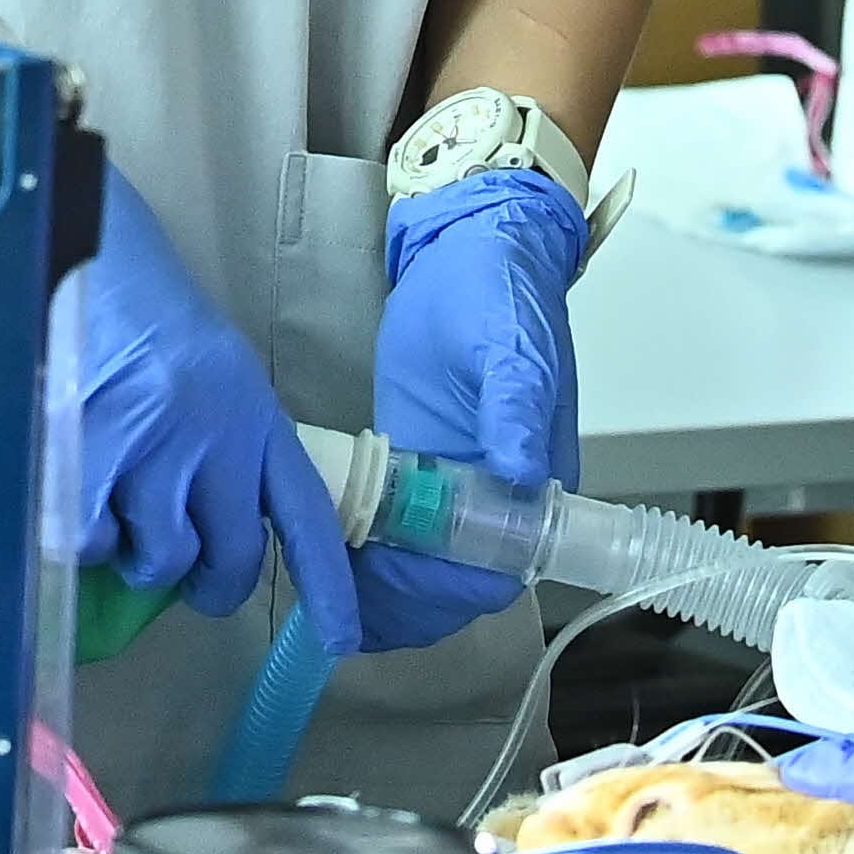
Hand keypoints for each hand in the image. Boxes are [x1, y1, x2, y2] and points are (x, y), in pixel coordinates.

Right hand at [69, 167, 362, 650]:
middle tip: (176, 565)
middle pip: (227, 559)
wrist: (77, 247)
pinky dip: (75, 530)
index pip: (304, 513)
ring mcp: (151, 448)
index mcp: (252, 414)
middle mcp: (214, 437)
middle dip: (204, 580)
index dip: (326, 585)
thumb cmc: (138, 305)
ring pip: (156, 558)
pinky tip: (67, 478)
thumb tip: (198, 539)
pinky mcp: (87, 453)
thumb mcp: (204, 374)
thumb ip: (216, 448)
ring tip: (107, 493)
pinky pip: (87, 542)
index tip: (340, 641)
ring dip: (130, 546)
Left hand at [362, 164, 587, 647]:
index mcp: (533, 481)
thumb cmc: (497, 292)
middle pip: (453, 581)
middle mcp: (499, 498)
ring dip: (378, 591)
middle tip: (337, 606)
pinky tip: (323, 556)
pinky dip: (365, 555)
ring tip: (320, 595)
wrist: (468, 247)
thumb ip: (515, 406)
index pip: (495, 565)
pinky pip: (398, 532)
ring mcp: (456, 485)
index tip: (391, 583)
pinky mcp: (419, 465)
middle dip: (401, 603)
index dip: (445, 586)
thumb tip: (520, 471)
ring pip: (422, 568)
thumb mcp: (510, 344)